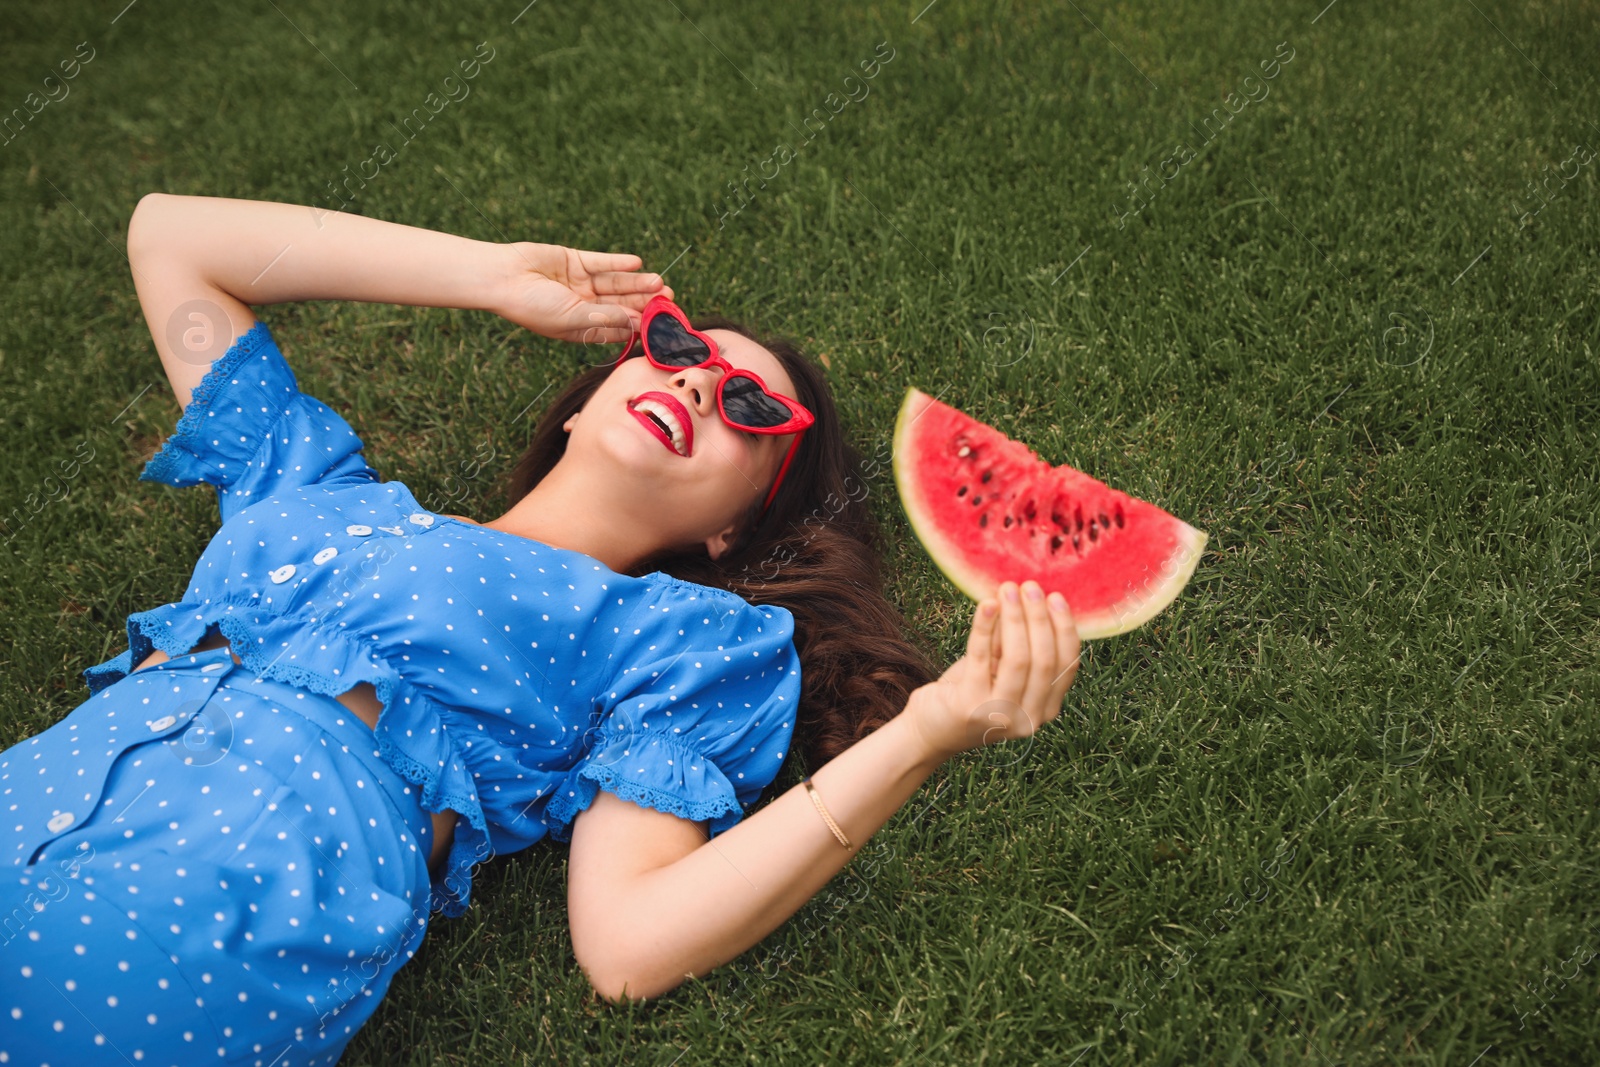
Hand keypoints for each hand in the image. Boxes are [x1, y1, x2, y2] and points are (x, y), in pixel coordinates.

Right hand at [493, 240, 674, 344]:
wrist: (502, 277)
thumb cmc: (532, 306)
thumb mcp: (573, 318)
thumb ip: (606, 319)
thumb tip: (638, 323)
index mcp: (580, 328)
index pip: (617, 329)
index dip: (639, 326)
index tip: (662, 324)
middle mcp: (582, 307)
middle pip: (621, 305)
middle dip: (645, 303)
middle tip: (669, 299)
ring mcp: (578, 284)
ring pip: (615, 284)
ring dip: (637, 283)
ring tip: (659, 282)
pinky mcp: (574, 262)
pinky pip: (601, 263)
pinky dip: (619, 263)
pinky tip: (637, 262)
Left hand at [906, 580, 1080, 762]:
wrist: (931, 728)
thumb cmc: (971, 691)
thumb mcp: (1001, 670)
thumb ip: (1018, 644)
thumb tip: (1028, 596)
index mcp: (1046, 709)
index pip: (1067, 664)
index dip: (1064, 628)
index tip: (1055, 597)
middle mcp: (1029, 718)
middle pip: (1044, 659)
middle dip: (1039, 618)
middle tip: (1030, 586)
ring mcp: (1000, 716)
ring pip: (1018, 659)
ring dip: (1014, 618)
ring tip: (1008, 589)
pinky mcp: (970, 707)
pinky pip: (980, 657)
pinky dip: (984, 627)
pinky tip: (985, 604)